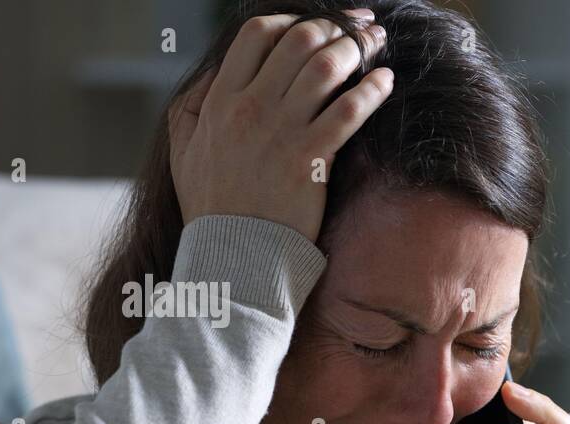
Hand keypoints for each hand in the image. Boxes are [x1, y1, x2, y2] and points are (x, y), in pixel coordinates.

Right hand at [168, 9, 391, 241]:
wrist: (233, 254)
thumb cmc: (212, 206)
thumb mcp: (183, 149)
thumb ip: (192, 106)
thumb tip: (213, 75)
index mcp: (219, 99)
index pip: (258, 33)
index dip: (293, 18)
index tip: (317, 21)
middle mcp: (250, 107)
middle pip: (300, 41)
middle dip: (336, 26)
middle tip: (361, 26)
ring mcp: (281, 132)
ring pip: (326, 68)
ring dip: (358, 48)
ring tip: (377, 44)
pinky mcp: (311, 160)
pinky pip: (349, 111)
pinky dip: (372, 90)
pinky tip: (385, 81)